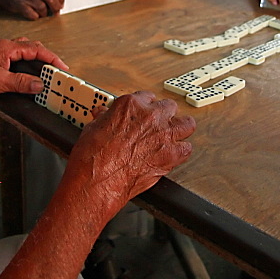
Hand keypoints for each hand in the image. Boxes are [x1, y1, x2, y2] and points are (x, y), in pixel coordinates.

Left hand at [0, 38, 67, 103]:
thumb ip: (21, 83)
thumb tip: (39, 84)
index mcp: (6, 47)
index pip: (36, 48)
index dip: (51, 58)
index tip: (62, 67)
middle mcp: (3, 47)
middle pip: (32, 48)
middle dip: (46, 59)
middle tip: (56, 72)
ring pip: (24, 54)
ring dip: (36, 63)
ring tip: (45, 75)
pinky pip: (17, 61)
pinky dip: (26, 68)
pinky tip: (27, 78)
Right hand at [66, 91, 194, 214]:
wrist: (97, 181)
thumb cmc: (92, 158)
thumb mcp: (92, 128)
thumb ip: (104, 118)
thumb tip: (103, 115)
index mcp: (131, 105)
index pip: (147, 97)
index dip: (145, 107)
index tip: (144, 113)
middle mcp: (150, 116)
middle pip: (169, 107)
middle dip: (164, 116)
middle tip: (157, 125)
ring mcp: (163, 134)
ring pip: (186, 124)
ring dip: (180, 129)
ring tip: (174, 135)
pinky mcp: (170, 155)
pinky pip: (187, 149)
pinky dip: (181, 152)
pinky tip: (174, 154)